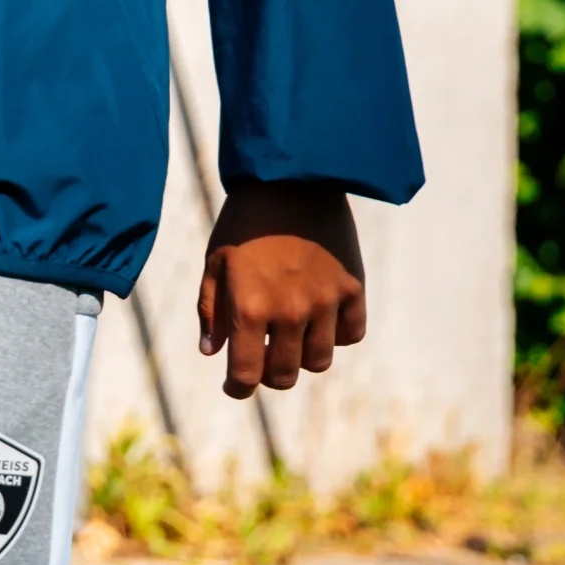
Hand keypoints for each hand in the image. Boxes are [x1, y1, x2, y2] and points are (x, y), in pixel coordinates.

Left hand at [196, 182, 365, 397]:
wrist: (292, 177)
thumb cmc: (245, 219)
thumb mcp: (216, 260)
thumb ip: (212, 310)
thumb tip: (212, 351)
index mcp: (249, 308)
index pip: (246, 376)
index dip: (238, 387)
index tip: (235, 385)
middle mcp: (290, 313)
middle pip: (285, 375)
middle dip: (269, 373)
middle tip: (262, 355)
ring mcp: (325, 302)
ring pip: (318, 361)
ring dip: (302, 356)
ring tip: (291, 334)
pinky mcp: (352, 288)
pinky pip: (351, 334)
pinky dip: (337, 334)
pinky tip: (321, 317)